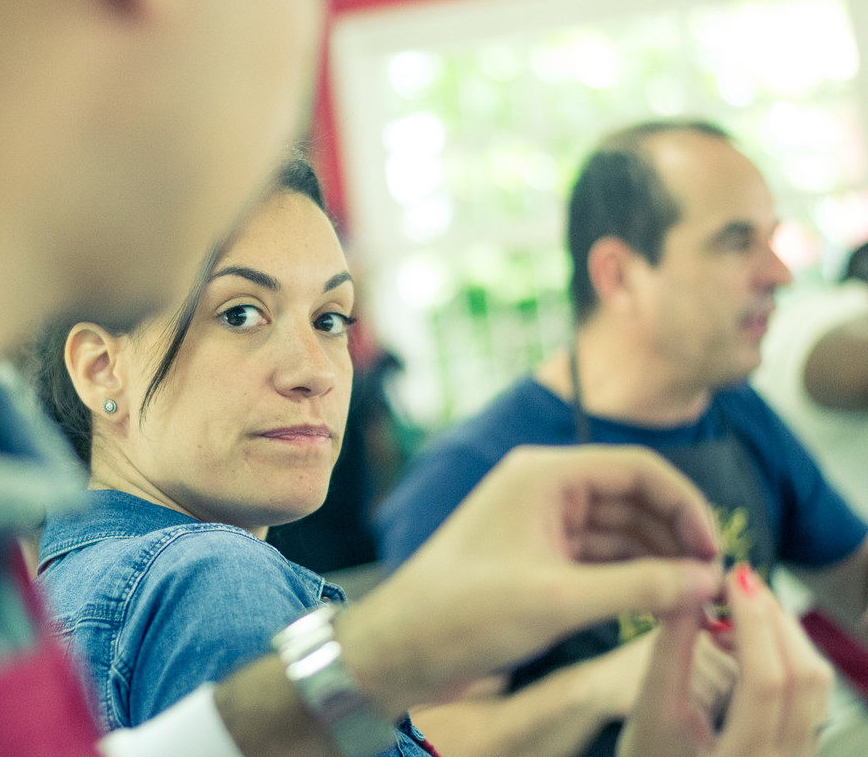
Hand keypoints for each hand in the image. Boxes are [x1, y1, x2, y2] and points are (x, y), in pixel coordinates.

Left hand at [339, 445, 722, 713]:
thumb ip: (641, 588)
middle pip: (633, 498)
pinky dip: (630, 576)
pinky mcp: (536, 557)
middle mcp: (543, 487)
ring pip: (619, 530)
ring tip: (695, 599)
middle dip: (676, 536)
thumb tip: (710, 582)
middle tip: (713, 583)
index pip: (638, 469)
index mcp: (544, 474)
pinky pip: (598, 556)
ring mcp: (539, 522)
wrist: (401, 647)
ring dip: (657, 559)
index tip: (715, 553)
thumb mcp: (561, 601)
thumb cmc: (464, 613)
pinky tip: (660, 604)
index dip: (687, 506)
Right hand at [618, 565, 832, 756]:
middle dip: (773, 618)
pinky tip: (748, 638)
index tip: (733, 580)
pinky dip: (785, 652)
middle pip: (803, 676)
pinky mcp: (801, 742)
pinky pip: (810, 690)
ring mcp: (798, 753)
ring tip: (739, 609)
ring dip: (782, 632)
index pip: (766, 681)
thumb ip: (670, 650)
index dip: (753, 623)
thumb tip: (686, 591)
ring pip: (815, 680)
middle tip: (739, 583)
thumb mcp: (651, 710)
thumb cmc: (651, 755)